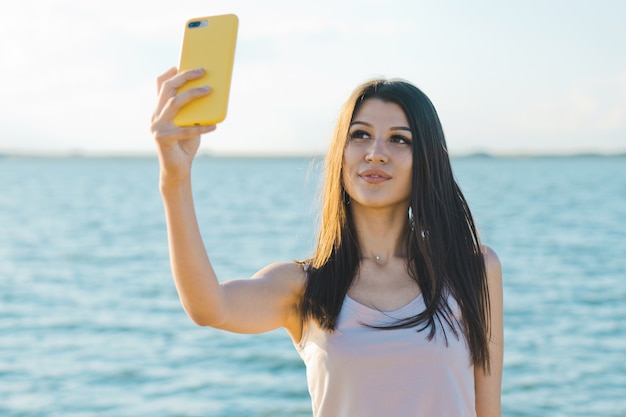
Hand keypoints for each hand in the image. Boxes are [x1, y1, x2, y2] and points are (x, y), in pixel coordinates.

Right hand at [151, 67, 216, 183]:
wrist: (177, 170)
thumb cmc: (185, 145)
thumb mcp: (189, 123)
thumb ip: (192, 110)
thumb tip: (209, 91)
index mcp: (159, 110)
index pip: (160, 85)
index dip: (170, 73)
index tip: (182, 63)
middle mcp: (155, 116)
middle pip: (168, 89)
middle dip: (185, 77)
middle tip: (202, 71)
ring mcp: (157, 127)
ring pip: (175, 103)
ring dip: (193, 94)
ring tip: (209, 90)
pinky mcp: (164, 139)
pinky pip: (186, 130)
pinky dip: (201, 127)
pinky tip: (214, 126)